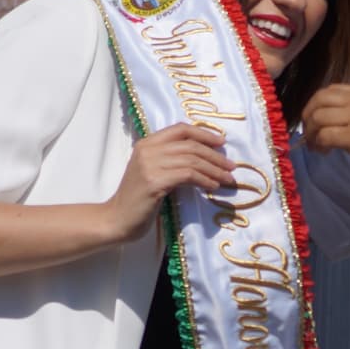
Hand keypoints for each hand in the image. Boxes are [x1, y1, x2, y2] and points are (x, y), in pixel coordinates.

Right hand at [106, 124, 235, 242]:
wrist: (117, 219)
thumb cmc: (138, 199)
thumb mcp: (153, 172)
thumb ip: (170, 160)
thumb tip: (205, 157)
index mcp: (147, 143)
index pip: (180, 129)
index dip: (204, 134)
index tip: (221, 143)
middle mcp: (148, 150)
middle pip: (190, 145)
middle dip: (215, 156)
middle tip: (231, 166)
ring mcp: (150, 165)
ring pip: (192, 160)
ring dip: (214, 170)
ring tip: (227, 179)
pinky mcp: (154, 181)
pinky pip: (188, 175)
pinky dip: (204, 180)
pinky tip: (213, 187)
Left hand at [302, 85, 349, 188]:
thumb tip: (333, 120)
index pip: (332, 90)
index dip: (317, 104)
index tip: (315, 121)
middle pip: (321, 98)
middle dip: (308, 115)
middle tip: (308, 133)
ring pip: (319, 116)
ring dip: (311, 132)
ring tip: (315, 146)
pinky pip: (325, 135)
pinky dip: (319, 144)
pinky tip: (323, 152)